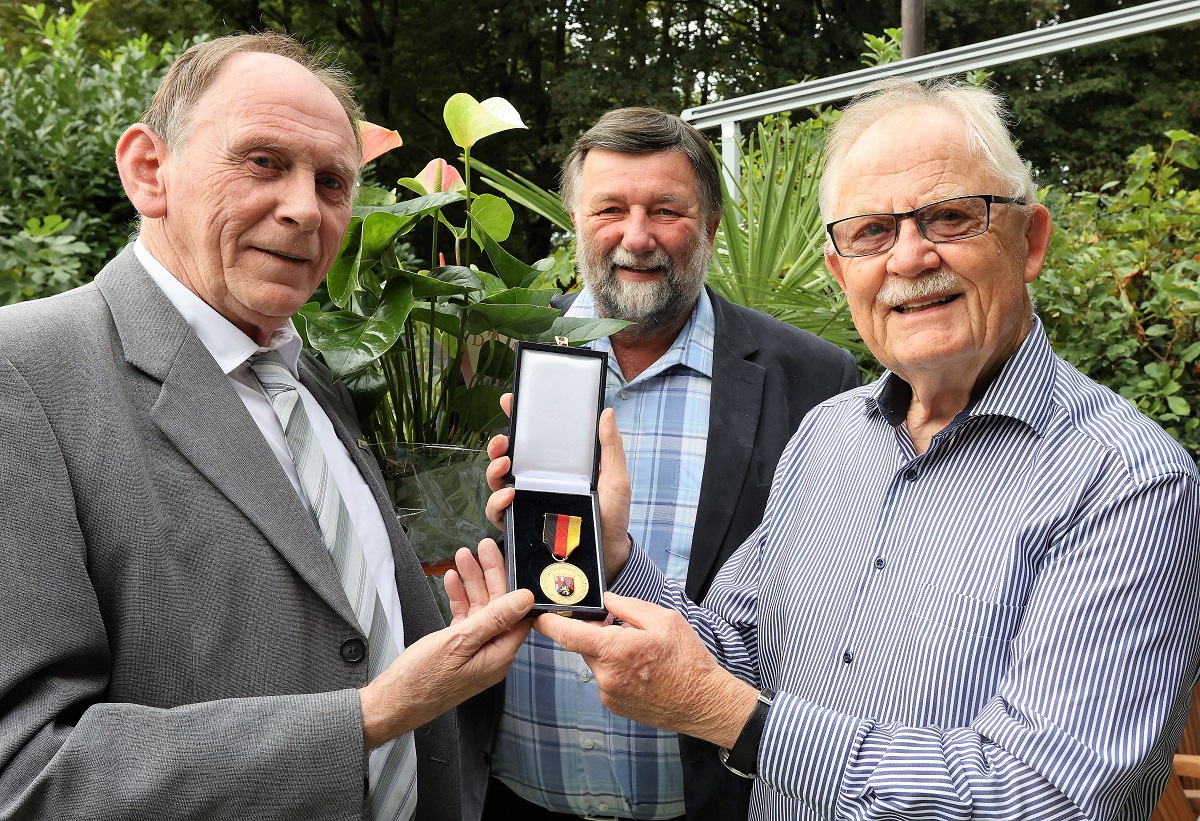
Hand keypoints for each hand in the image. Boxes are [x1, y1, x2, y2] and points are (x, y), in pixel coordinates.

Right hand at [359, 539, 532, 748]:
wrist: (391, 703)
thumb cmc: (422, 678)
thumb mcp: (459, 641)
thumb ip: (494, 618)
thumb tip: (525, 599)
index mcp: (499, 655)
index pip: (517, 611)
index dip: (511, 581)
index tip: (504, 556)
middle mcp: (491, 654)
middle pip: (499, 606)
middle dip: (489, 575)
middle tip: (480, 548)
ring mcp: (474, 652)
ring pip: (480, 610)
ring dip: (471, 583)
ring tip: (462, 557)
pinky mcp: (458, 651)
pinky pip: (465, 620)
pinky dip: (459, 600)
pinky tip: (452, 581)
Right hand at [484, 394, 632, 584]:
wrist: (609, 553)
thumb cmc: (613, 515)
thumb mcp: (616, 478)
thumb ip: (610, 447)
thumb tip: (606, 412)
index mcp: (557, 467)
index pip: (533, 439)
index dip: (518, 419)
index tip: (510, 401)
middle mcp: (538, 482)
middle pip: (508, 458)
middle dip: (498, 446)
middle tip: (503, 441)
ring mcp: (527, 504)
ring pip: (497, 482)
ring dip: (493, 470)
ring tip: (504, 466)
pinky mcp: (522, 526)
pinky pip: (498, 513)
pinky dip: (496, 502)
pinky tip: (508, 497)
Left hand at [533, 592, 756, 747]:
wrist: (704, 702)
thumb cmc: (687, 659)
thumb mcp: (664, 619)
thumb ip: (629, 607)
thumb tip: (606, 601)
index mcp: (616, 650)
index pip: (569, 636)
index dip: (548, 625)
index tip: (536, 616)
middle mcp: (606, 675)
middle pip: (585, 647)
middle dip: (596, 635)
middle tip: (622, 628)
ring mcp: (609, 694)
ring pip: (596, 663)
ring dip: (608, 653)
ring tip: (640, 654)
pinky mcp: (615, 705)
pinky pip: (605, 679)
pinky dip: (615, 670)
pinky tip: (641, 670)